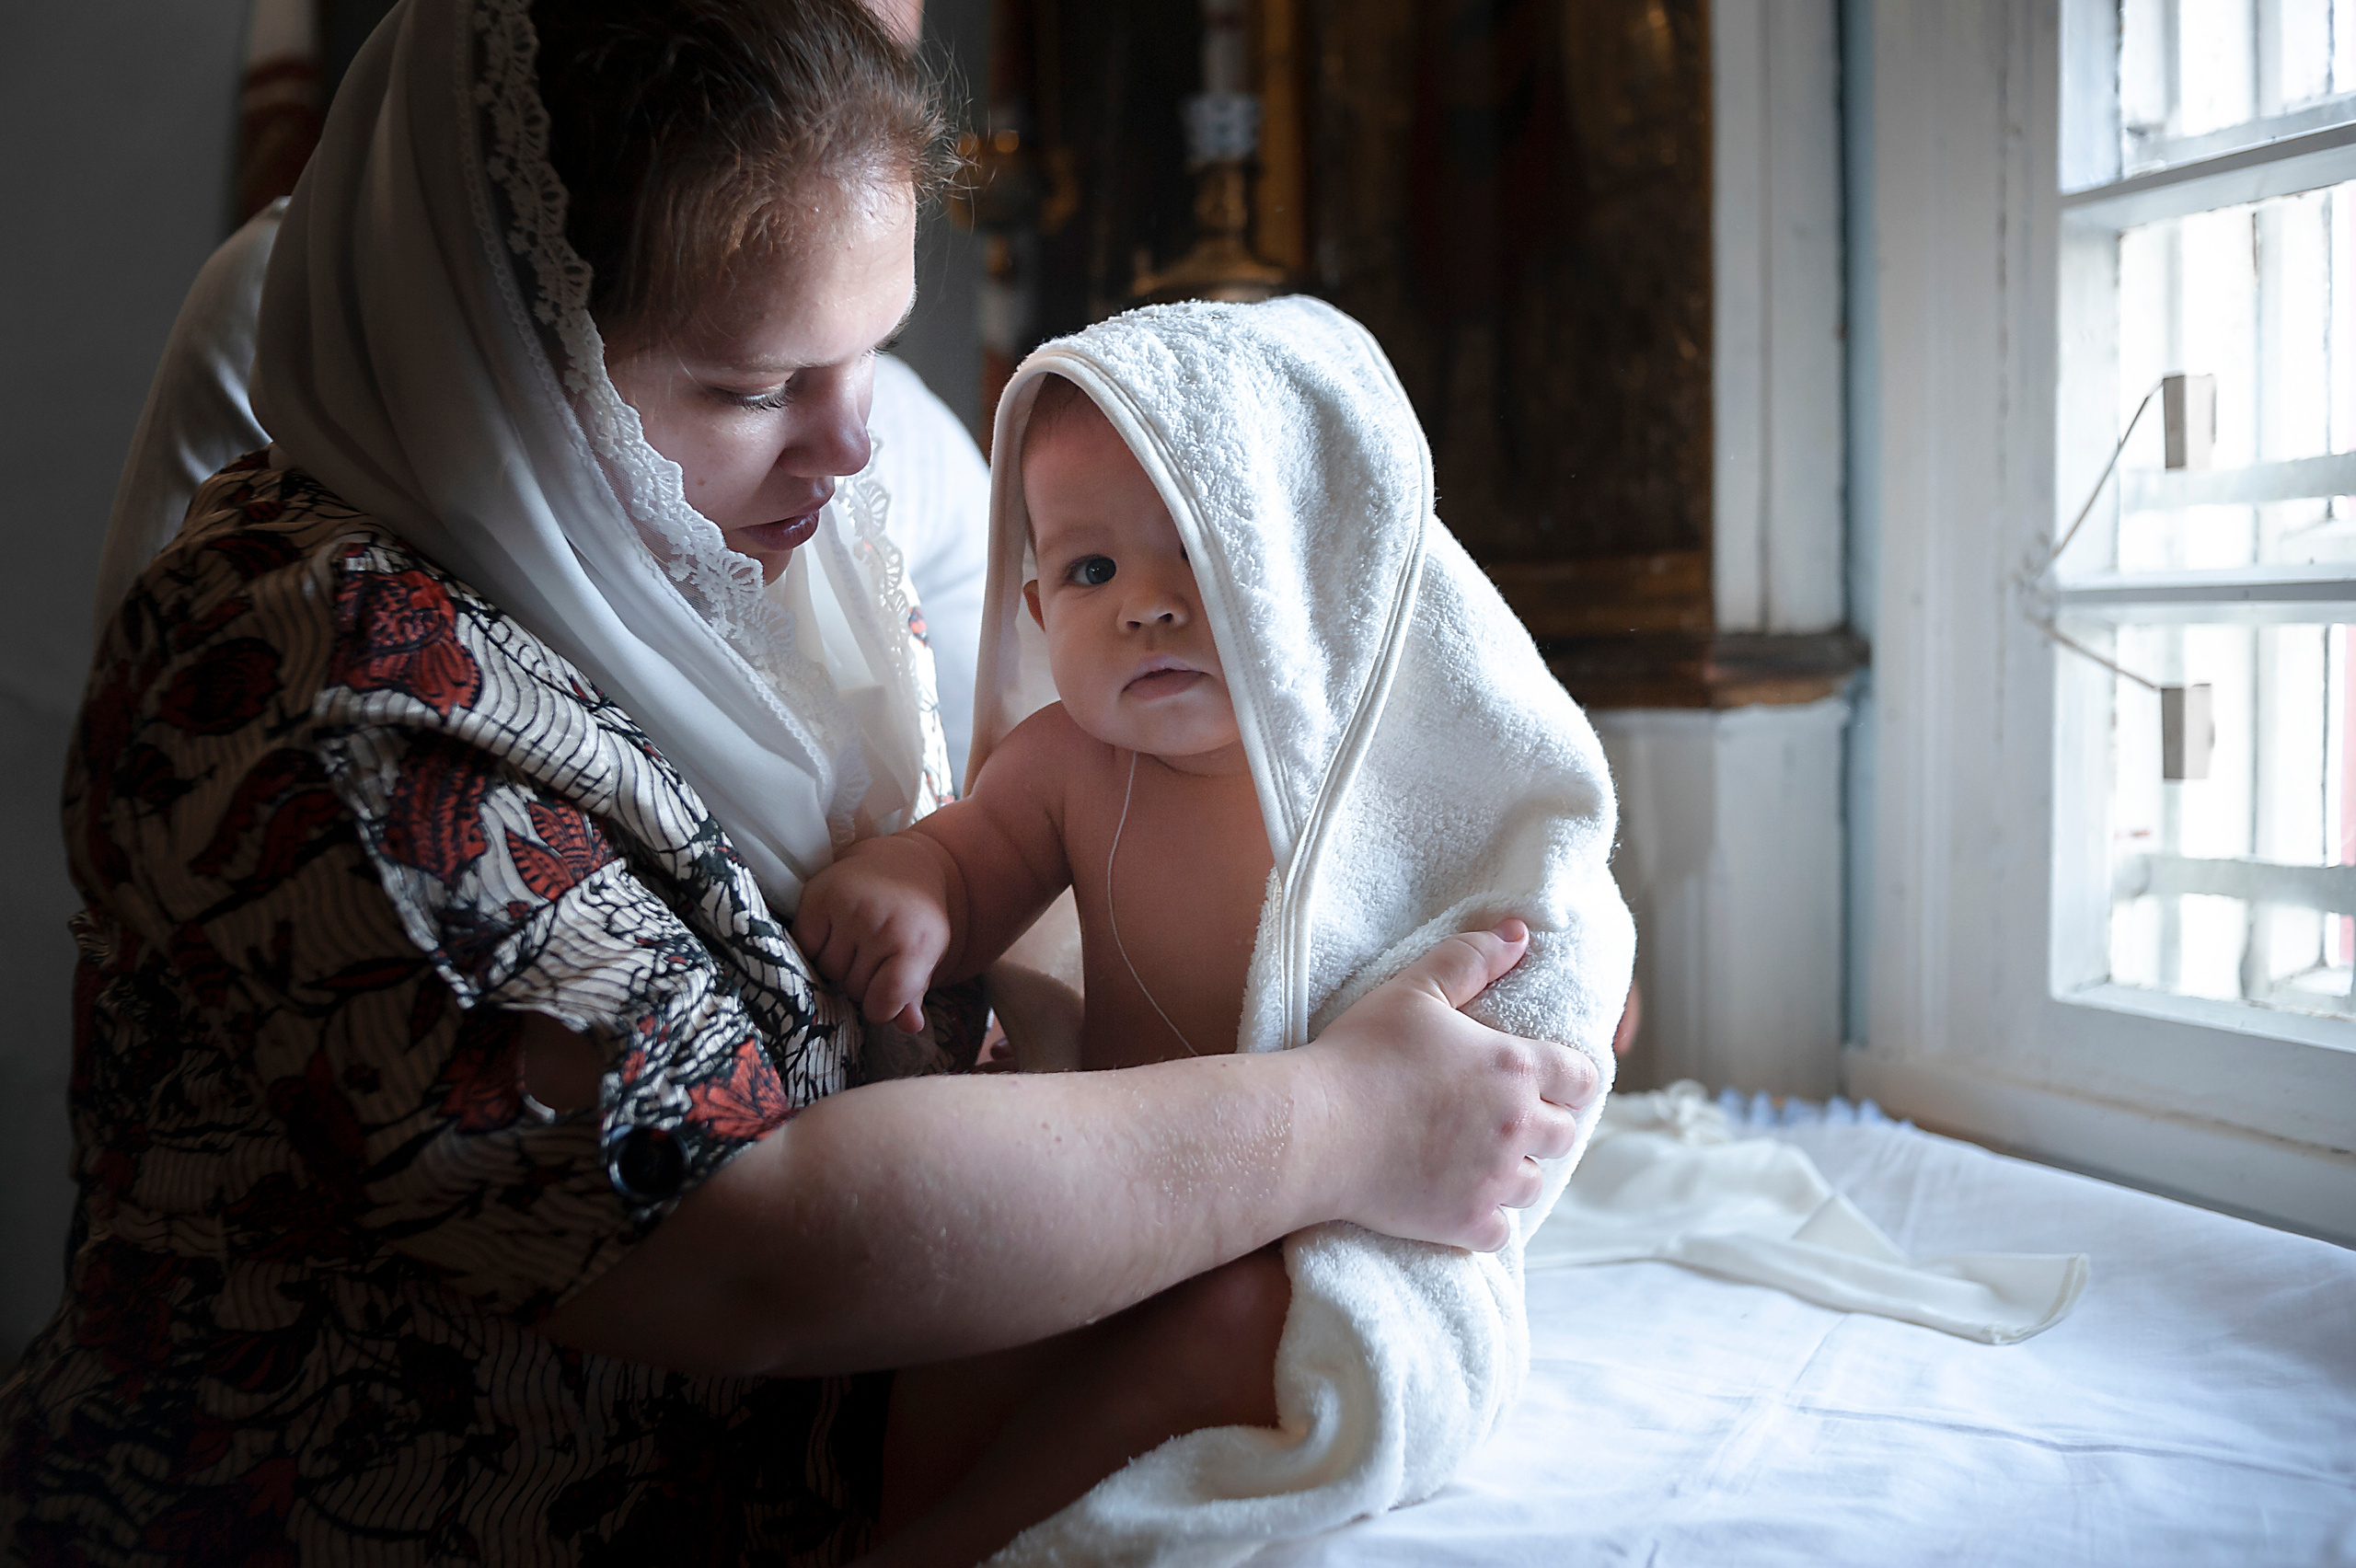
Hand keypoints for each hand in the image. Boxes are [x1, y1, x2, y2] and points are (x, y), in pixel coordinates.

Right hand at [793, 840, 952, 1033]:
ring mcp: (847, 907)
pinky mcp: (818, 894)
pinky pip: (804, 946)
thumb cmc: (915, 921)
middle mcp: (880, 923)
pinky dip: (814, 947)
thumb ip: (913, 995)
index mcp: (915, 942)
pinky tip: (833, 932)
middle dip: (860, 982)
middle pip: (852, 988)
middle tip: (873, 957)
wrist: (905, 865)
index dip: (880, 1008)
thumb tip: (909, 1027)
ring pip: (825, 970)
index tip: (883, 998)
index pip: (884, 1000)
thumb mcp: (927, 957)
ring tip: (854, 942)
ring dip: (836, 966)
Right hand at [1301, 919, 1596, 1252]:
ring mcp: (1493, 1179)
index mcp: (1513, 1066)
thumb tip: (1519, 934)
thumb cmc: (1360, 1053)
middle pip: (1564, 1134)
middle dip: (1542, 1124)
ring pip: (1534, 1182)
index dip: (1568, 1078)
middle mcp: (1516, 1125)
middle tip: (1504, 1118)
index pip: (1580, 1077)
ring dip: (1515, 1170)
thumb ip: (1471, 958)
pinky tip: (1461, 1200)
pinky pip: (1501, 1230)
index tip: (1546, 1080)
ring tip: (1479, 1159)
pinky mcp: (1466, 1222)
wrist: (1315, 1129)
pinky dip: (1487, 1218)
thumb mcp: (1413, 990)